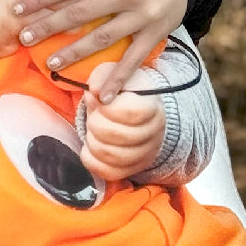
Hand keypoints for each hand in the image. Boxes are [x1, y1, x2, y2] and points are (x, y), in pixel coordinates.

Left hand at [13, 0, 186, 99]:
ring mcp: (141, 16)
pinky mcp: (155, 32)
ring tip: (51, 63)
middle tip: (23, 38)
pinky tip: (102, 96)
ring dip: (75, 53)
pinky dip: (119, 78)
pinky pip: (134, 58)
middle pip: (79, 13)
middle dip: (49, 26)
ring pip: (101, 38)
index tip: (19, 6)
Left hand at [80, 68, 166, 183]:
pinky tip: (91, 145)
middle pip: (117, 136)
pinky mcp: (132, 168)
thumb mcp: (112, 74)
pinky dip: (91, 158)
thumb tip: (95, 91)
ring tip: (94, 129)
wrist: (135, 109)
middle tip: (94, 114)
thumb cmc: (121, 90)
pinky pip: (107, 172)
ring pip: (111, 156)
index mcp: (152, 106)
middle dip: (95, 123)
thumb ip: (102, 78)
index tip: (100, 100)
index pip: (131, 113)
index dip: (108, 108)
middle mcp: (154, 132)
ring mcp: (146, 154)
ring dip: (92, 140)